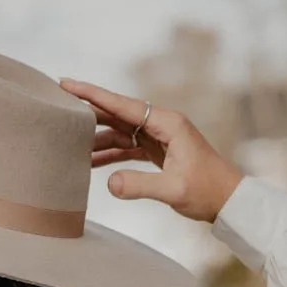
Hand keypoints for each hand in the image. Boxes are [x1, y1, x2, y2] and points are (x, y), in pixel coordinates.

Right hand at [59, 79, 242, 222]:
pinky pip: (127, 148)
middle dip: (88, 112)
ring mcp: (159, 138)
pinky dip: (109, 154)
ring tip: (68, 143)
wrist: (229, 202)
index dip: (93, 95)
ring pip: (120, 132)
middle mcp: (162, 125)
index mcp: (167, 123)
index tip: (67, 84)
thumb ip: (141, 186)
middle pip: (117, 114)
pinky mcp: (158, 152)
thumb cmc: (208, 192)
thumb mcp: (174, 190)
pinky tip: (89, 161)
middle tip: (57, 109)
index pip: (123, 105)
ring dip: (96, 138)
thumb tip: (110, 184)